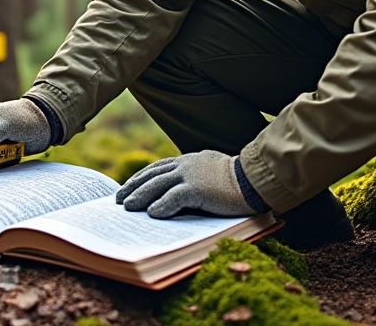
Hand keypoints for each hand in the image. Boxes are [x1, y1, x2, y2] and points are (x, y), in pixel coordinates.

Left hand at [114, 150, 253, 218]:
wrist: (255, 180)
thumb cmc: (238, 182)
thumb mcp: (212, 174)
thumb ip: (195, 179)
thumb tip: (177, 195)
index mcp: (190, 161)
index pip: (159, 167)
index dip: (141, 177)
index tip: (128, 185)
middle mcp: (187, 164)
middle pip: (152, 175)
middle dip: (133, 187)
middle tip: (119, 199)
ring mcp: (191, 175)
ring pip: (156, 185)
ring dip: (140, 197)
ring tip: (127, 207)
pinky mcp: (197, 188)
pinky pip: (172, 198)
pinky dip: (160, 206)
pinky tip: (151, 214)